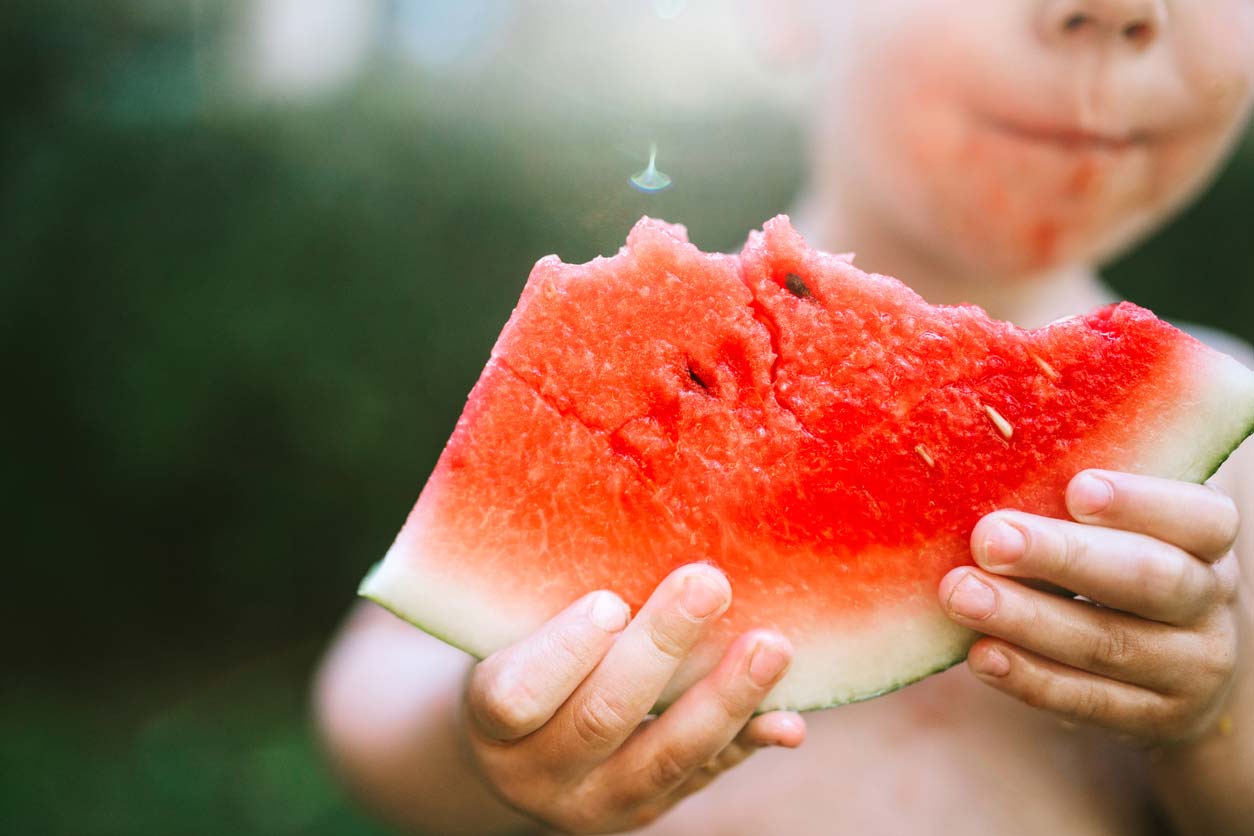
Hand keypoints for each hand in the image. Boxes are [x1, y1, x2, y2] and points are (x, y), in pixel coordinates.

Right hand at [461, 564, 803, 833]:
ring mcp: (595, 803)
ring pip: (664, 758)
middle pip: (602, 717)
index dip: (564, 652)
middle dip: (662, 648)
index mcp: (491, 722)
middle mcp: (537, 774)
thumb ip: (554, 611)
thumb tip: (630, 567)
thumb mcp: (510, 638)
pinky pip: (702, 776)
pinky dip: (746, 742)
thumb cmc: (519, 664)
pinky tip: (786, 721)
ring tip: (770, 645)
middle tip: (707, 584)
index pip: (517, 697)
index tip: (608, 600)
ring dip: (723, 699)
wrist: (516, 756)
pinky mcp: (646, 810)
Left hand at [940, 470, 1241, 743]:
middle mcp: (1209, 602)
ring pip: (1108, 643)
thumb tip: (988, 469)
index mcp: (1206, 540)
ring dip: (1027, 619)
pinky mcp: (1156, 718)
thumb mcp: (1126, 528)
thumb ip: (1079, 505)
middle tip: (989, 539)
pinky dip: (1030, 677)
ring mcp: (1190, 667)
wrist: (1179, 666)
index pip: (1199, 517)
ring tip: (961, 595)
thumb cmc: (1123, 563)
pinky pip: (1090, 700)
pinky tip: (981, 655)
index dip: (1141, 502)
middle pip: (1148, 578)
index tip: (1076, 488)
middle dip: (1062, 556)